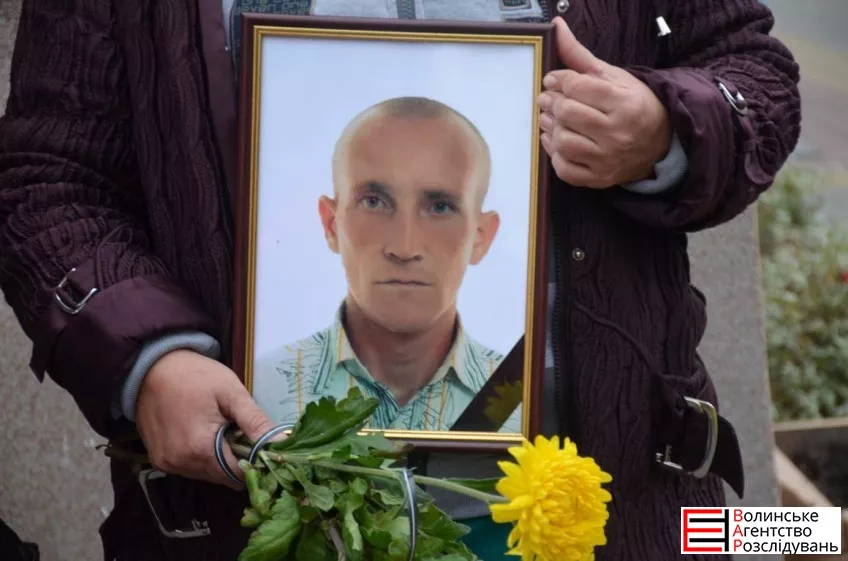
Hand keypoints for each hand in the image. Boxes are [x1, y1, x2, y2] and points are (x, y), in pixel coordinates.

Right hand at [135, 349, 277, 489]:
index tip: (264, 447)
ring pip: (207, 475)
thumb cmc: (195, 375)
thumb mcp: (231, 393)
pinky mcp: (159, 460)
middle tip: (243, 434)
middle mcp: (181, 464)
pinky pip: (190, 468)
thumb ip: (256, 422)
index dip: (256, 463)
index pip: (239, 474)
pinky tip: (205, 434)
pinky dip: (203, 458)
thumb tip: (282, 444)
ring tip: (223, 430)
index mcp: (200, 449)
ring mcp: (167, 464)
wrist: (151, 366)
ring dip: (220, 460)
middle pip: (224, 477)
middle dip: (239, 461)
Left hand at [539, 17, 671, 187]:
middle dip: (551, 103)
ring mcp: (607, 159)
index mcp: (624, 103)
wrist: (658, 144)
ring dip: (550, 128)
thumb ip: (580, 55)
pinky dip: (554, 155)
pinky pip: (564, 169)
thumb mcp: (612, 76)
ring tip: (552, 120)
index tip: (553, 80)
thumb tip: (555, 26)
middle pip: (567, 114)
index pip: (578, 87)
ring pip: (563, 142)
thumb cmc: (632, 105)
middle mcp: (617, 133)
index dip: (558, 80)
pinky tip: (557, 141)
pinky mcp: (598, 179)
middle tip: (549, 100)